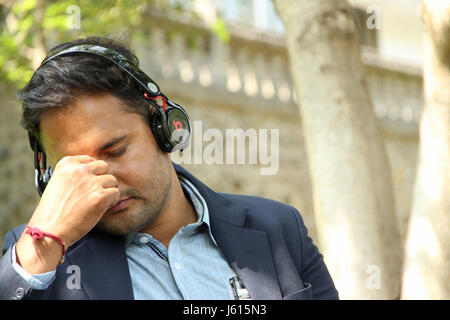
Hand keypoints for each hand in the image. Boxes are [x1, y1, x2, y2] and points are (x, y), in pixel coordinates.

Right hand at [16, 155, 118, 272]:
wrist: (49, 230)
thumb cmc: (53, 211)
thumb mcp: (58, 183)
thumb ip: (75, 175)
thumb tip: (96, 171)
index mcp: (66, 164)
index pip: (89, 159)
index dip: (92, 173)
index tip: (87, 184)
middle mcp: (79, 170)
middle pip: (104, 166)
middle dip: (102, 179)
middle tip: (94, 193)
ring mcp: (91, 182)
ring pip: (112, 180)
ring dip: (107, 191)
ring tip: (96, 202)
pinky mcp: (100, 196)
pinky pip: (116, 193)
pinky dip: (111, 201)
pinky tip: (100, 208)